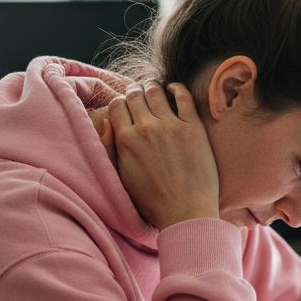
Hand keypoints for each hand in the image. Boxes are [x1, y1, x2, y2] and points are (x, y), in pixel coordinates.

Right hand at [106, 83, 219, 229]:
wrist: (186, 212)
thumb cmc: (152, 201)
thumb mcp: (120, 177)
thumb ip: (110, 148)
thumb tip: (107, 122)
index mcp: (126, 140)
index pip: (117, 104)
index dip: (120, 102)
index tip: (126, 106)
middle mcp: (146, 128)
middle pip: (135, 94)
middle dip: (135, 92)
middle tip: (140, 96)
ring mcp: (171, 126)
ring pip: (156, 91)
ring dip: (152, 88)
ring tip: (155, 92)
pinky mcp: (193, 128)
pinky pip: (184, 96)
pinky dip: (176, 88)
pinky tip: (174, 90)